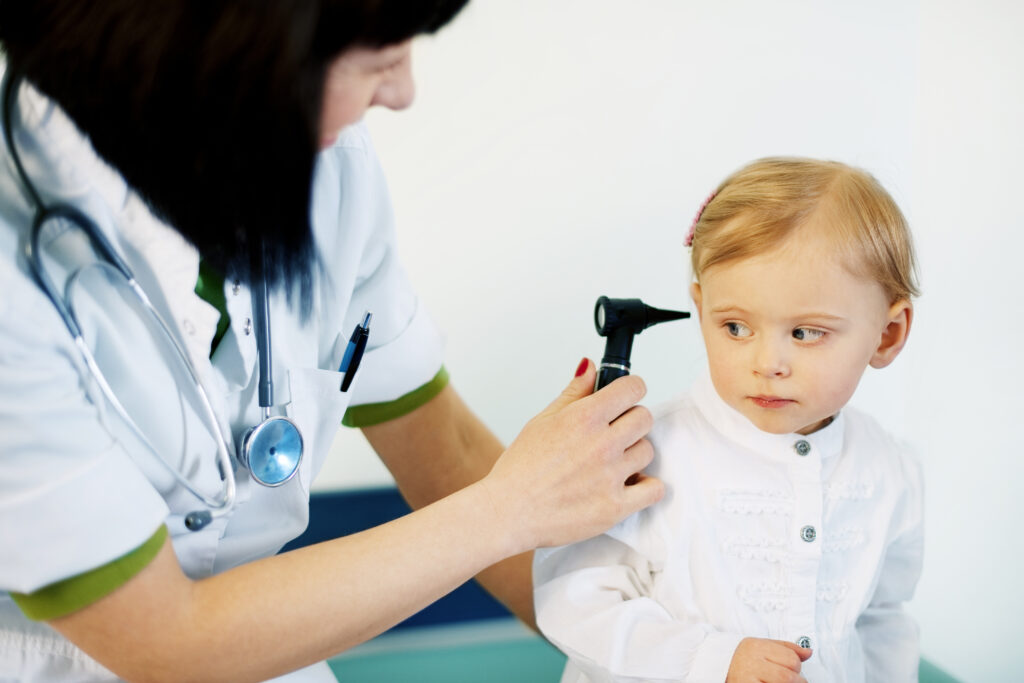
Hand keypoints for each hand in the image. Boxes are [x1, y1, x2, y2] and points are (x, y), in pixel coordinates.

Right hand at [481, 358, 663, 551]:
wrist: (507, 512)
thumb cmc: (520, 469)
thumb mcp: (542, 421)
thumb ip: (573, 393)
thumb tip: (590, 367)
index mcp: (583, 418)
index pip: (632, 389)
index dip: (631, 389)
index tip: (626, 396)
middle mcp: (601, 444)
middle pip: (644, 418)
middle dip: (631, 421)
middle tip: (615, 432)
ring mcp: (611, 476)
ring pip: (647, 451)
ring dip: (634, 453)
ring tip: (612, 462)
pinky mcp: (615, 507)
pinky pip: (654, 490)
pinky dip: (646, 486)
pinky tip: (629, 484)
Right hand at [726, 638, 812, 682]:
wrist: (718, 665)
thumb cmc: (744, 657)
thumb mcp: (762, 646)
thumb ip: (786, 648)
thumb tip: (809, 653)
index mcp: (757, 647)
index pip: (791, 659)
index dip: (797, 667)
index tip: (794, 669)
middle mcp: (751, 661)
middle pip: (787, 676)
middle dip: (797, 682)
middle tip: (794, 681)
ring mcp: (747, 678)